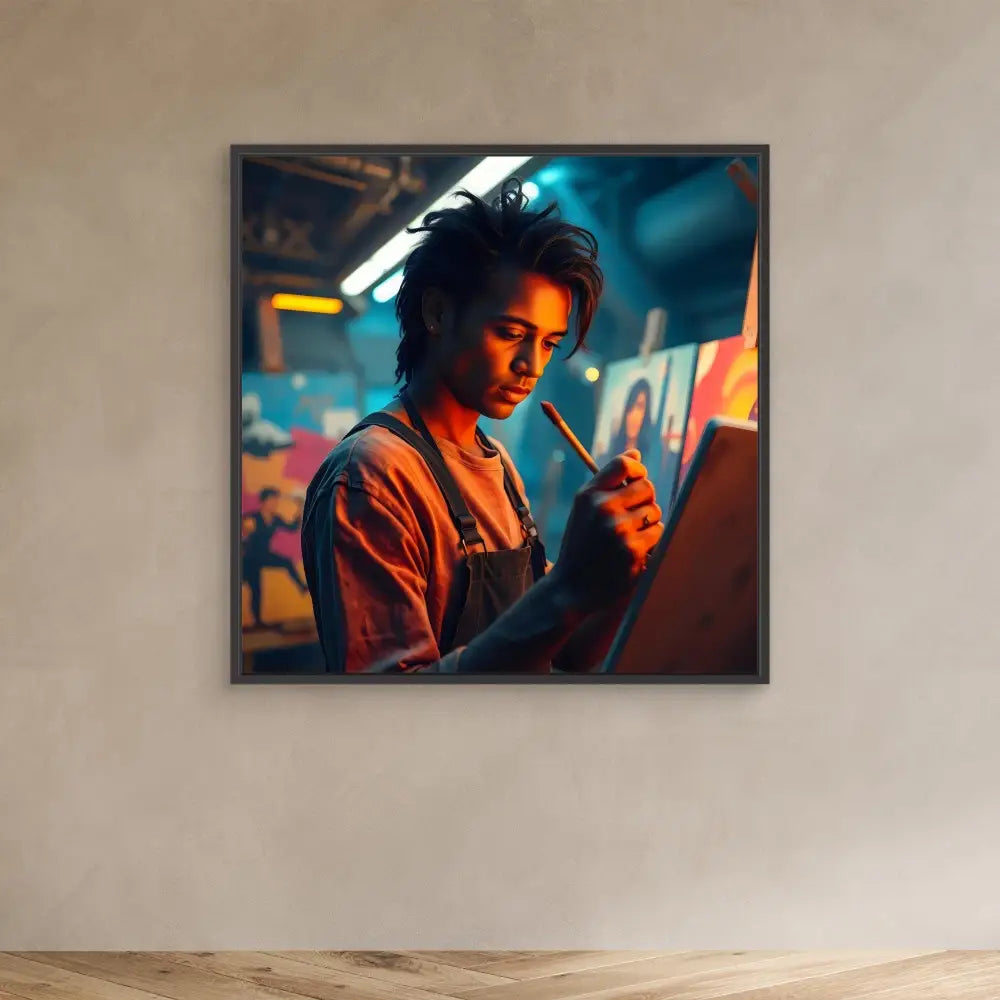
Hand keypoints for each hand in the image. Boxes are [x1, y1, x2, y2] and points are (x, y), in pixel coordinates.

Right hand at [550, 449, 663, 612]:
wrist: (571, 587)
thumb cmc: (581, 544)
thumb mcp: (583, 508)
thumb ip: (608, 480)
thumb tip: (636, 453)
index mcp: (588, 495)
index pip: (624, 464)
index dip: (638, 469)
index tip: (637, 479)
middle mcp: (603, 508)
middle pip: (647, 487)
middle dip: (645, 500)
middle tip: (632, 516)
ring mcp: (619, 529)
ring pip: (655, 511)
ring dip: (648, 523)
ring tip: (628, 536)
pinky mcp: (633, 550)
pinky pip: (657, 533)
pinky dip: (650, 542)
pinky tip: (632, 551)